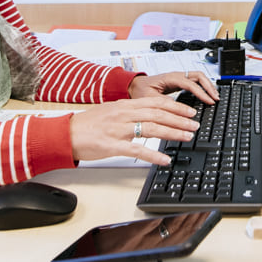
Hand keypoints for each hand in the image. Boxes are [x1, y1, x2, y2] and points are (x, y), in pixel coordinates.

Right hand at [68, 96, 199, 165]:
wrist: (66, 133)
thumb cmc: (88, 124)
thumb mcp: (111, 111)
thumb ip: (130, 112)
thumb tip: (149, 114)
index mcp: (125, 105)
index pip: (156, 102)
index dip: (176, 107)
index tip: (190, 112)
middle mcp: (124, 114)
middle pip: (158, 114)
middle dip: (180, 119)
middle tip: (195, 125)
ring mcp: (119, 130)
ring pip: (151, 128)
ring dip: (173, 133)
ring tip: (187, 137)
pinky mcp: (113, 146)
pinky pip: (137, 150)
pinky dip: (153, 154)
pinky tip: (165, 159)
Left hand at [129, 70, 219, 104]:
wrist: (135, 85)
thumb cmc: (141, 90)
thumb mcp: (150, 99)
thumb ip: (164, 103)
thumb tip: (179, 109)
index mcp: (170, 78)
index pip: (191, 83)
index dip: (202, 92)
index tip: (209, 101)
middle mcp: (176, 75)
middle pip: (199, 76)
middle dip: (209, 86)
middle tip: (216, 99)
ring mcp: (179, 77)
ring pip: (199, 77)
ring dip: (208, 86)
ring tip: (214, 97)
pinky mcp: (179, 82)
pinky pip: (195, 81)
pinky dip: (203, 87)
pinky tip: (206, 95)